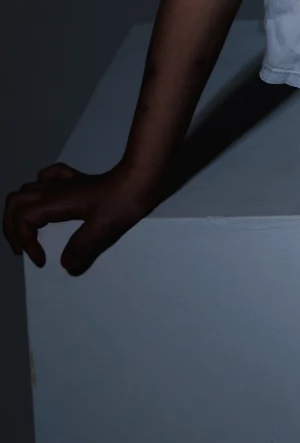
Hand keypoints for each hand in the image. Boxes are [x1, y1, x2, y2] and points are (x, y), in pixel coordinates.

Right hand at [3, 162, 162, 275]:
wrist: (143, 176)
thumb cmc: (124, 200)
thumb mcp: (104, 228)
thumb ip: (82, 247)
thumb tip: (66, 266)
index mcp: (57, 201)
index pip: (22, 219)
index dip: (26, 243)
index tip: (43, 260)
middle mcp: (55, 189)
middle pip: (15, 202)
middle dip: (11, 228)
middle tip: (24, 250)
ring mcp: (66, 182)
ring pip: (26, 190)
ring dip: (20, 212)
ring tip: (30, 233)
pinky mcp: (78, 180)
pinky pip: (48, 177)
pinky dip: (39, 189)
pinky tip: (47, 202)